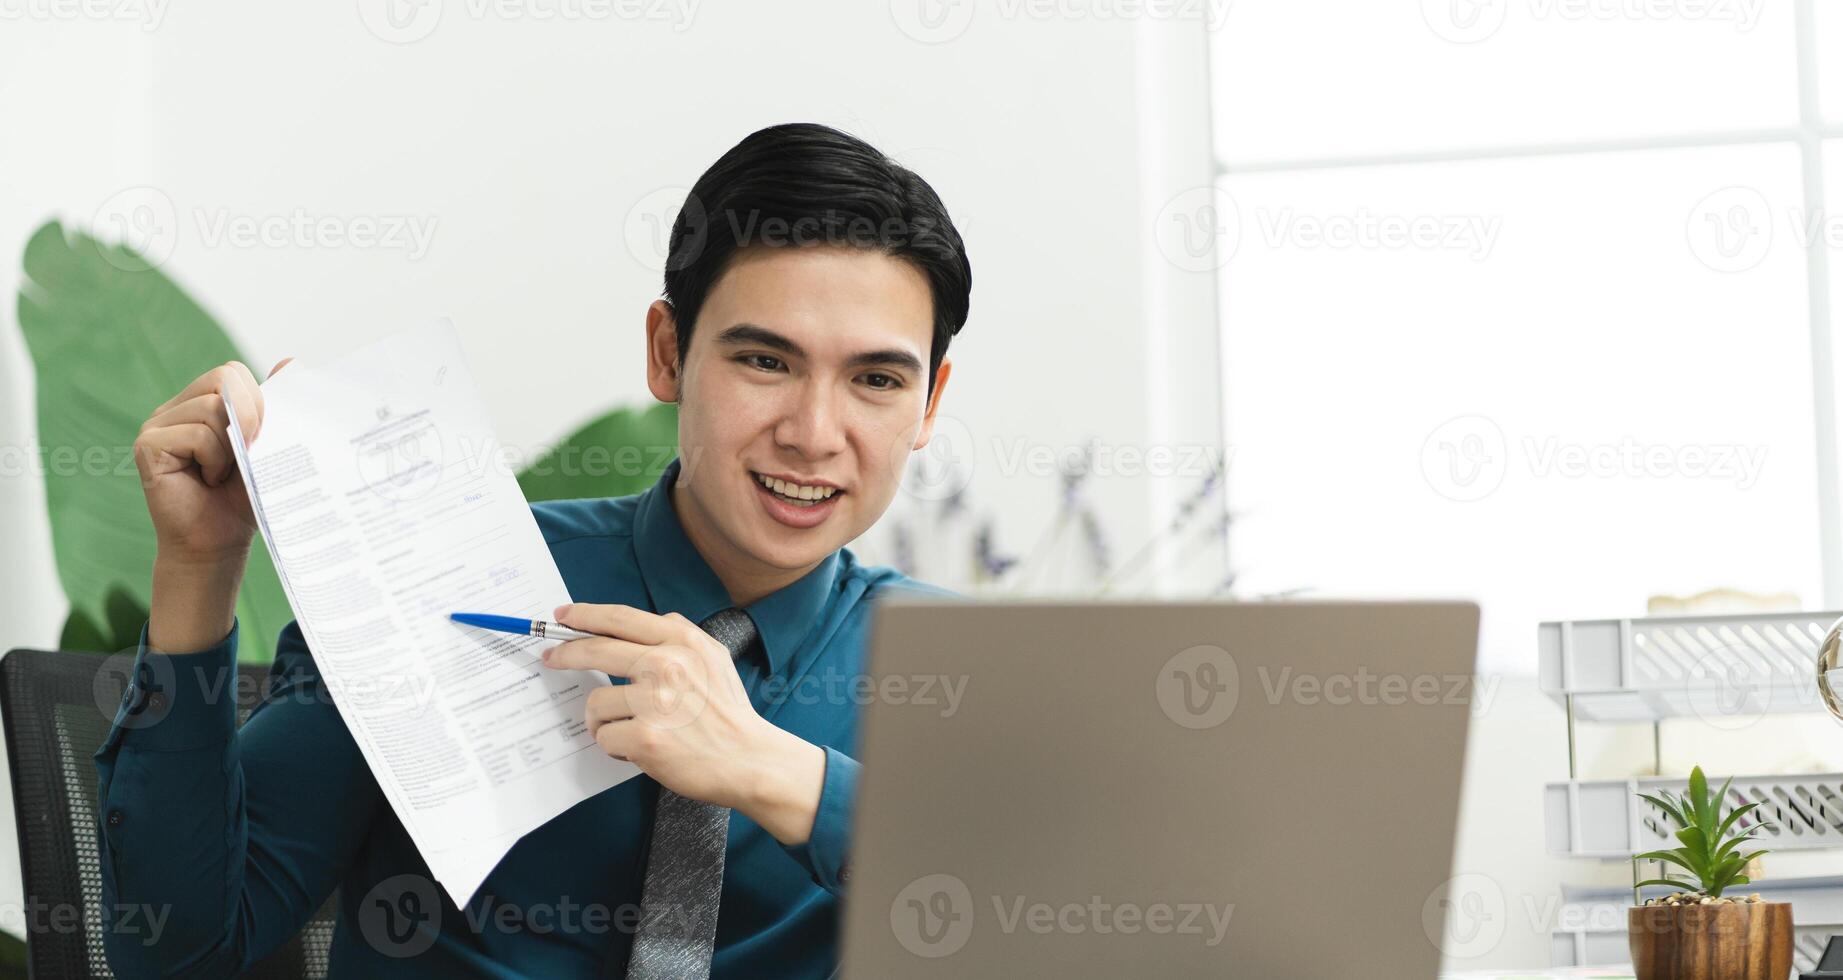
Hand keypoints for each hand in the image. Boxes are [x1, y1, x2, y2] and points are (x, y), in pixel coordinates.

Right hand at [134, 359, 290, 563]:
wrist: (219, 545)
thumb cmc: (244, 497)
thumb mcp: (267, 446)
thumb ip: (274, 406)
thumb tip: (291, 363)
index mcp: (201, 402)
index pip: (232, 372)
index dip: (257, 401)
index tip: (259, 438)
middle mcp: (175, 408)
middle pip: (223, 379)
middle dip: (250, 417)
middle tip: (246, 454)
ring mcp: (157, 424)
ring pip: (212, 409)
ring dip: (230, 447)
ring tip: (221, 473)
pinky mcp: (148, 445)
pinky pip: (197, 435)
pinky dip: (214, 460)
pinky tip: (206, 481)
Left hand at [544, 602, 826, 844]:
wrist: (750, 759)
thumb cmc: (729, 714)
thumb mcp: (714, 658)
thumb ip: (679, 637)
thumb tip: (636, 628)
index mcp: (682, 641)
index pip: (621, 618)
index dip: (586, 614)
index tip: (564, 615)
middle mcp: (666, 664)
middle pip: (595, 650)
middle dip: (565, 653)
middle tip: (551, 658)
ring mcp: (655, 701)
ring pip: (596, 703)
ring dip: (604, 719)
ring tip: (629, 729)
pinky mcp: (645, 737)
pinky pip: (605, 736)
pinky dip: (616, 745)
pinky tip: (639, 749)